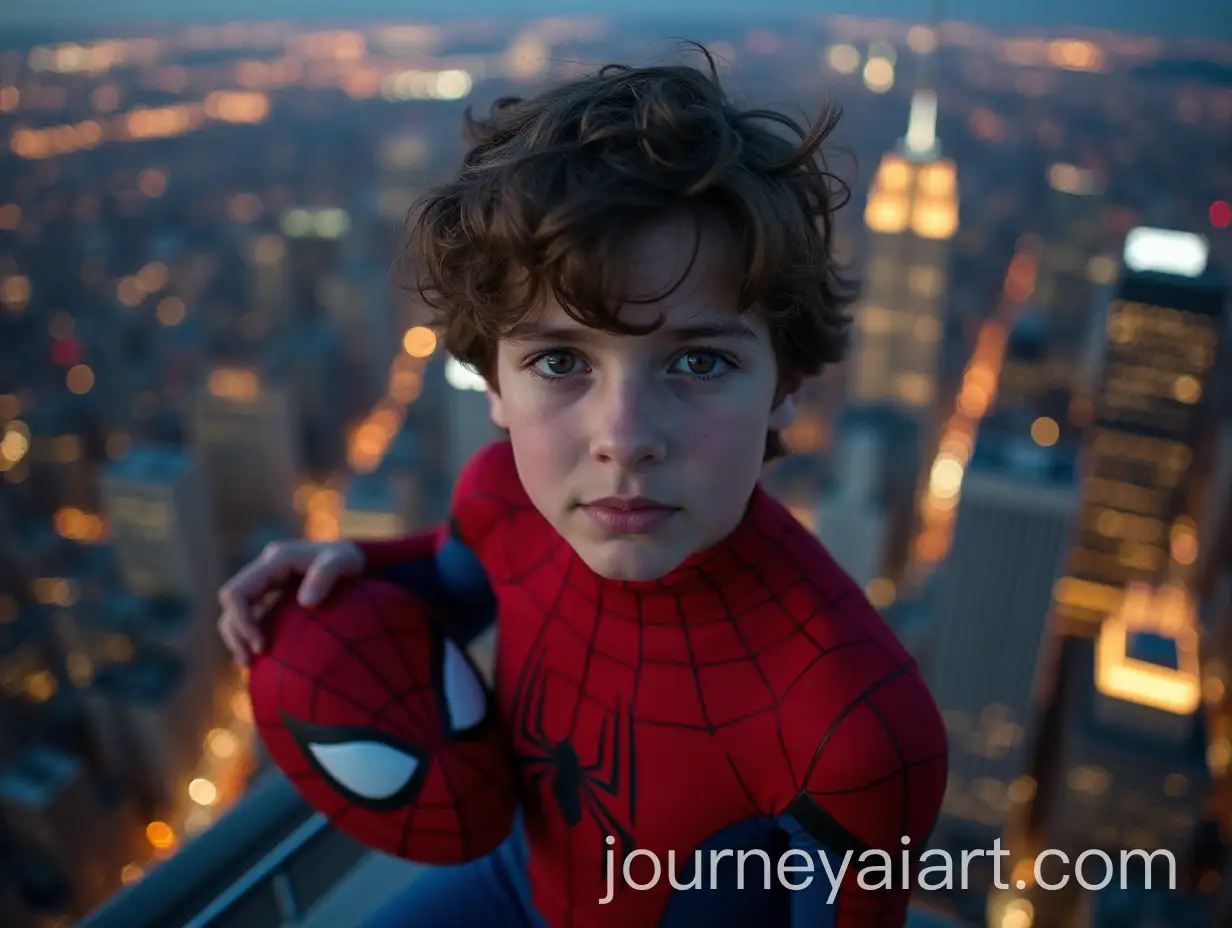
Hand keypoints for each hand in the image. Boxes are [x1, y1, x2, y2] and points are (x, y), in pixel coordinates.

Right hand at [217, 539, 363, 664]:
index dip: (241, 621)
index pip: (237, 592)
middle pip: (230, 601)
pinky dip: (250, 633)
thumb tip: (306, 602)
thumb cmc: (348, 560)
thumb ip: (326, 575)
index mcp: (275, 560)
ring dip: (237, 636)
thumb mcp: (345, 562)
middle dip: (235, 632)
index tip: (261, 646)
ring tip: (249, 663)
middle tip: (250, 660)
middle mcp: (265, 568)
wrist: (350, 556)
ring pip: (235, 609)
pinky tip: (262, 657)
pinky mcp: (269, 592)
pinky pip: (250, 614)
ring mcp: (265, 580)